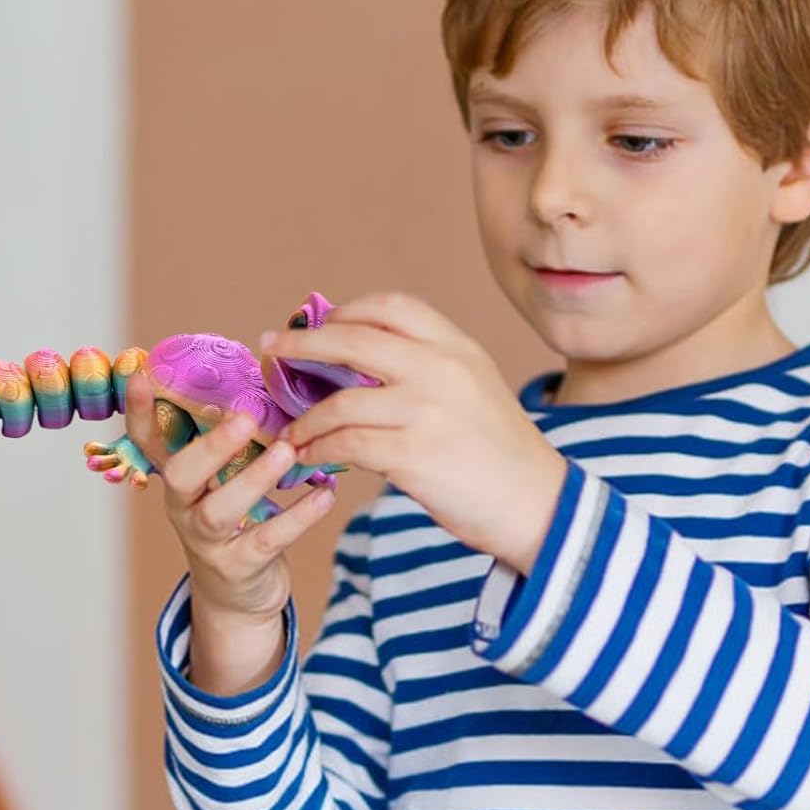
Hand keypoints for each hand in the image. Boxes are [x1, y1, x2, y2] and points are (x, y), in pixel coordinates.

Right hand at [124, 368, 339, 692]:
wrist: (237, 596)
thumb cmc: (239, 517)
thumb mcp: (225, 479)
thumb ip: (237, 440)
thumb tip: (270, 377)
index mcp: (180, 477)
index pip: (149, 441)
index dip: (140, 411)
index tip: (140, 376)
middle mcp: (184, 506)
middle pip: (181, 475)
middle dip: (212, 445)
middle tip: (244, 416)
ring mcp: (208, 539)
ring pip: (220, 509)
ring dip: (254, 478)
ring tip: (288, 451)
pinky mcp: (240, 566)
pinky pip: (267, 539)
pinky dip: (298, 516)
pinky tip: (324, 495)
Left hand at [264, 291, 566, 573]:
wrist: (536, 504)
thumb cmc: (500, 451)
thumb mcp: (476, 386)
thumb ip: (429, 366)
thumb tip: (360, 357)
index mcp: (457, 347)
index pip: (393, 305)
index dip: (349, 310)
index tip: (320, 322)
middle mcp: (440, 370)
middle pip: (354, 340)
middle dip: (304, 343)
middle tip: (272, 349)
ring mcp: (425, 411)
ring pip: (340, 401)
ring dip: (307, 417)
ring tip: (293, 431)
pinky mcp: (412, 455)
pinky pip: (345, 445)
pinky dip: (319, 451)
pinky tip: (310, 458)